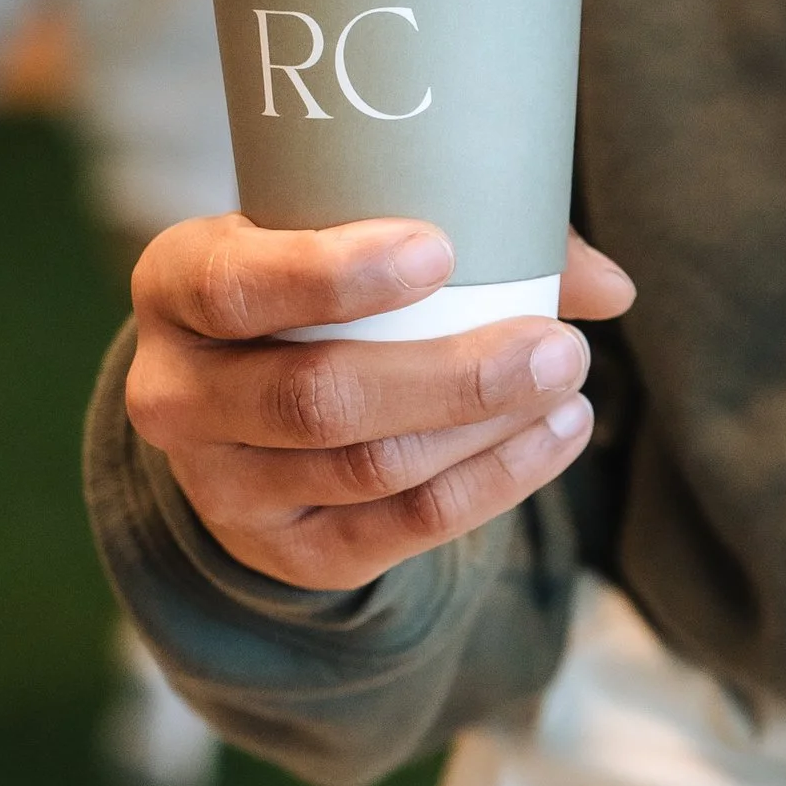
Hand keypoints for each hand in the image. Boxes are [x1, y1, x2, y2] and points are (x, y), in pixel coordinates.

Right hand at [123, 213, 635, 590]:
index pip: (236, 288)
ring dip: (486, 430)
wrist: (245, 410)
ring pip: (371, 469)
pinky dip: (493, 483)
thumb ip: (468, 234)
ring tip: (569, 383)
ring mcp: (225, 488)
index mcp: (176, 286)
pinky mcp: (291, 552)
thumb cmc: (311, 291)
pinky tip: (555, 437)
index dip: (332, 275)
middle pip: (318, 400)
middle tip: (556, 344)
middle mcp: (178, 396)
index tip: (439, 249)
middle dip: (453, 377)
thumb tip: (610, 286)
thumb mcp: (340, 241)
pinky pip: (402, 527)